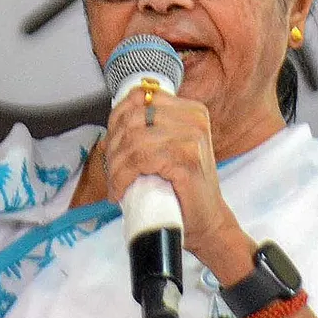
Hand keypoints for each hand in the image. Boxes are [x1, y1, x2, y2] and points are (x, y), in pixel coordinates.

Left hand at [104, 89, 255, 282]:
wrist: (207, 220)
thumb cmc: (184, 187)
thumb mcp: (170, 147)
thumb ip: (151, 129)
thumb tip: (113, 124)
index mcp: (190, 110)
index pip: (140, 97)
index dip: (116, 118)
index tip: (110, 142)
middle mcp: (194, 119)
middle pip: (132, 119)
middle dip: (113, 147)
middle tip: (111, 171)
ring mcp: (192, 138)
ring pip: (133, 141)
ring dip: (115, 166)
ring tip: (115, 183)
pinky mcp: (186, 160)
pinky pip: (140, 159)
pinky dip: (122, 177)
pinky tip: (120, 190)